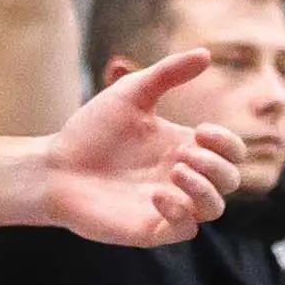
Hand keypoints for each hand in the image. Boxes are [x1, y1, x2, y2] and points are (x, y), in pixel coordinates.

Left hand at [37, 48, 245, 246]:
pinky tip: (156, 194)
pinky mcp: (151, 228)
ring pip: (214, 209)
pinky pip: (185, 230)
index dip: (227, 143)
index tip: (200, 129)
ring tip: (177, 171)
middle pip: (229, 181)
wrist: (54, 165)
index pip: (230, 152)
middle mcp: (180, 178)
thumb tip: (206, 54)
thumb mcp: (132, 92)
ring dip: (205, 189)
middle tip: (186, 152)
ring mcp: (168, 205)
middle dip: (217, 165)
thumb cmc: (90, 129)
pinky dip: (179, 212)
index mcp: (182, 146)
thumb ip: (168, 73)